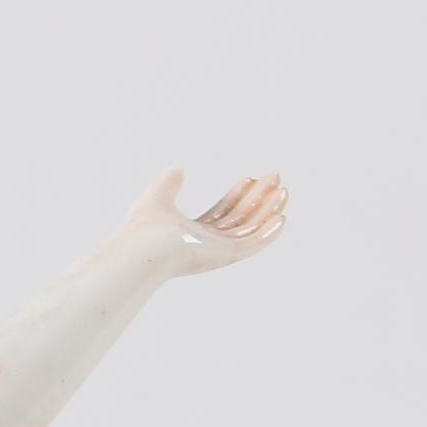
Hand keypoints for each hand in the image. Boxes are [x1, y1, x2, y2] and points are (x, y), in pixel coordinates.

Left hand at [125, 169, 288, 275]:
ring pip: (249, 230)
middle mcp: (206, 246)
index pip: (220, 213)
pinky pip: (252, 244)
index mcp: (191, 235)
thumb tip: (177, 170)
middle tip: (275, 179)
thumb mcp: (158, 196)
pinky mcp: (224, 256)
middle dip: (258, 199)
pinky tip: (282, 218)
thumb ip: (169, 183)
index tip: (249, 178)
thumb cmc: (143, 228)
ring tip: (283, 191)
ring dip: (268, 211)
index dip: (237, 196)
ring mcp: (216, 253)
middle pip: (239, 220)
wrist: (144, 246)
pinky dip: (268, 233)